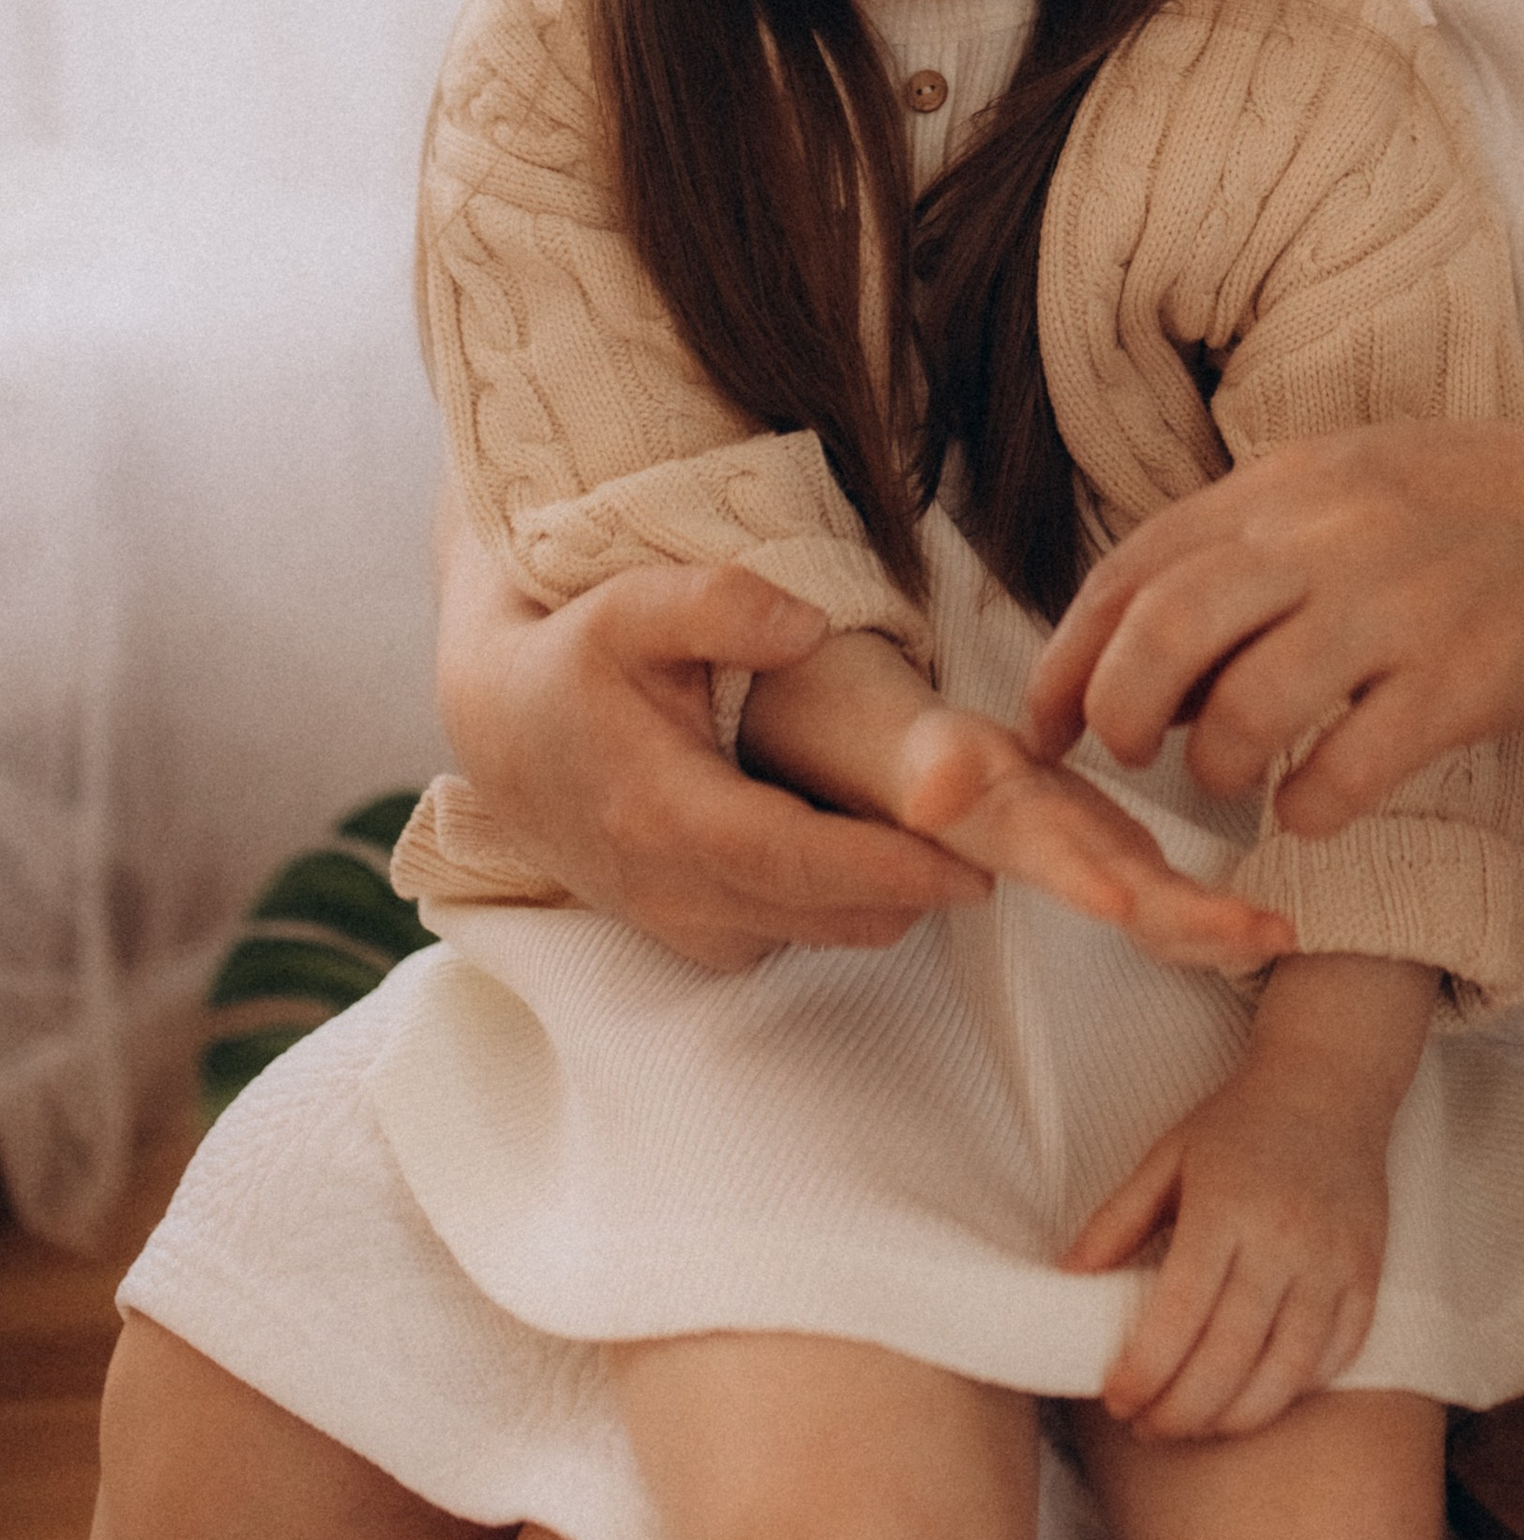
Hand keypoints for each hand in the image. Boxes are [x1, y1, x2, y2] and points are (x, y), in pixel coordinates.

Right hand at [434, 497, 988, 970]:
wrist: (505, 727)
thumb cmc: (576, 658)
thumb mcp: (634, 604)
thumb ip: (719, 603)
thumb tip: (807, 624)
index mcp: (663, 815)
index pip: (799, 861)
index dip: (890, 867)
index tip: (974, 861)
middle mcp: (670, 890)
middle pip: (822, 914)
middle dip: (916, 891)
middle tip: (1003, 849)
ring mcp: (675, 922)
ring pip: (811, 934)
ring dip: (884, 902)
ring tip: (956, 844)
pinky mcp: (685, 932)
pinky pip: (783, 936)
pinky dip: (839, 908)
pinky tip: (881, 853)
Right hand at [889, 703, 1294, 975]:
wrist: (949, 783)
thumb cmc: (941, 770)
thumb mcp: (930, 764)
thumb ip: (934, 775)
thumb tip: (927, 798)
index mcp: (1029, 840)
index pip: (1063, 864)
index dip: (1087, 881)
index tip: (1122, 900)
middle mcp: (1076, 865)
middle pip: (1137, 904)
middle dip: (1194, 922)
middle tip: (1262, 933)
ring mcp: (1108, 869)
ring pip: (1169, 912)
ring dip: (1222, 930)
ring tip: (1284, 934)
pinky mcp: (1131, 861)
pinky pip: (1182, 900)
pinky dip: (1223, 919)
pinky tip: (1278, 929)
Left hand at [1023, 421, 1523, 835]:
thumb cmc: (1444, 516)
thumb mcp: (1331, 492)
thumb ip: (1234, 546)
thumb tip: (1132, 642)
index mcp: (1281, 486)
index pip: (1135, 569)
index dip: (1069, 656)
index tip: (1043, 725)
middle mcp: (1327, 536)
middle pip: (1169, 628)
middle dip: (1122, 710)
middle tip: (1131, 755)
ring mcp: (1394, 607)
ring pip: (1249, 705)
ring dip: (1217, 765)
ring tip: (1232, 779)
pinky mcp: (1457, 681)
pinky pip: (1350, 765)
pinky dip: (1309, 806)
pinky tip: (1311, 809)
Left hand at [1061, 954, 1431, 1437]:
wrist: (1329, 1085)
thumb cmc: (1240, 1124)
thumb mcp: (1167, 1156)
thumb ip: (1116, 1219)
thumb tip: (1066, 1278)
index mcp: (1225, 1206)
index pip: (1179, 1313)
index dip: (1144, 1371)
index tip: (1117, 1399)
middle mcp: (1283, 1238)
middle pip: (1230, 1357)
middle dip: (1180, 1412)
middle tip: (1146, 1425)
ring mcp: (1333, 1261)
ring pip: (1286, 1372)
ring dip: (1235, 1417)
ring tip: (1195, 1424)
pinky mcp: (1366, 1274)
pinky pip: (1337, 1356)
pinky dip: (1295, 1391)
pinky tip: (1256, 1395)